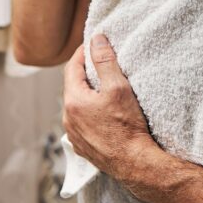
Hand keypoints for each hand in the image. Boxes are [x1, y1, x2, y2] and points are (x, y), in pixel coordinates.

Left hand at [62, 34, 157, 182]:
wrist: (134, 163)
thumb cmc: (127, 126)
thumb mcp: (118, 87)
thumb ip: (105, 61)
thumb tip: (96, 40)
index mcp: (73, 101)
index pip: (71, 68)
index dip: (82, 53)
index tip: (92, 44)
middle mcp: (68, 118)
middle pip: (73, 87)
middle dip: (85, 73)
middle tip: (101, 63)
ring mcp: (74, 134)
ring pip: (77, 106)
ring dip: (88, 94)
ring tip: (105, 87)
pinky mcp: (83, 147)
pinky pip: (82, 123)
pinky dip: (90, 112)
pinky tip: (104, 112)